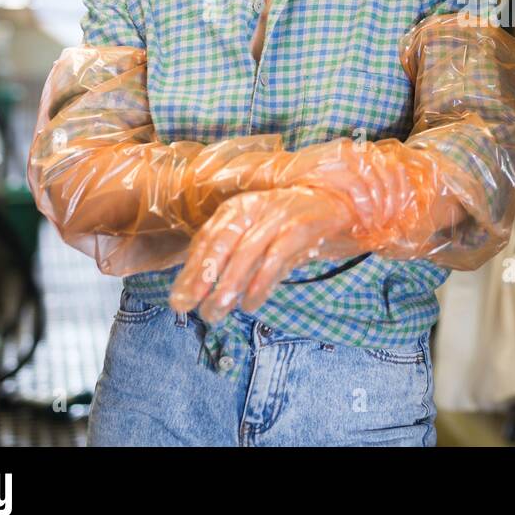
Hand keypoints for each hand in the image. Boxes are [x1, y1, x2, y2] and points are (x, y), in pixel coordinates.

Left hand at [167, 185, 359, 323]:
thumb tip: (195, 291)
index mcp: (237, 209)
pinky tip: (249, 304)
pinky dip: (260, 283)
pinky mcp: (300, 230)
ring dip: (229, 284)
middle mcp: (254, 208)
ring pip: (246, 252)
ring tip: (216, 310)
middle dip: (202, 277)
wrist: (335, 204)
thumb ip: (230, 257)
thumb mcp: (255, 234)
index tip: (178, 300)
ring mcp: (277, 217)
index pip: (206, 240)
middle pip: (221, 244)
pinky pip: (275, 259)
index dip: (190, 271)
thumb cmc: (289, 225)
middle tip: (189, 307)